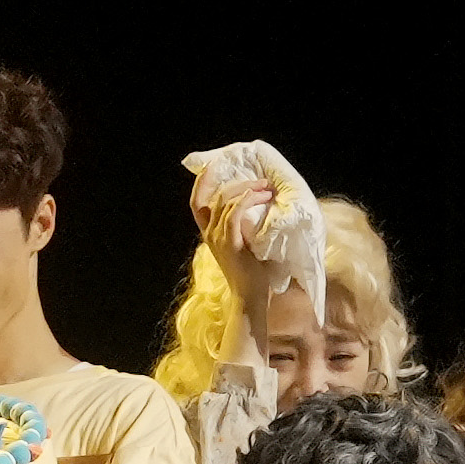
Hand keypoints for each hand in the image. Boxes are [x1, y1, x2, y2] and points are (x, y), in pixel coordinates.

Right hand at [191, 172, 278, 307]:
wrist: (251, 298)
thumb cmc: (253, 273)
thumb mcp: (245, 243)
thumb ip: (244, 226)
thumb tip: (261, 203)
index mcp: (210, 233)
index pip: (197, 202)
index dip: (202, 182)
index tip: (216, 166)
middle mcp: (210, 234)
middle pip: (214, 196)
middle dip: (238, 182)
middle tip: (262, 181)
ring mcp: (218, 239)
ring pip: (225, 201)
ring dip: (248, 190)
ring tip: (268, 189)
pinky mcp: (231, 244)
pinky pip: (234, 214)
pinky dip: (247, 201)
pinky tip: (263, 198)